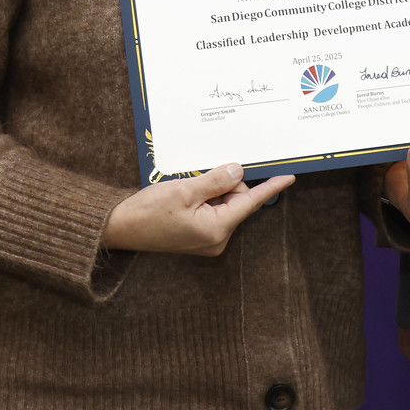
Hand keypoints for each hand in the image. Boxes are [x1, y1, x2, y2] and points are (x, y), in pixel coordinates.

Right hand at [100, 164, 292, 255]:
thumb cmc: (148, 212)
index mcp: (217, 229)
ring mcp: (208, 239)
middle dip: (223, 183)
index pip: (250, 202)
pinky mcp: (199, 235)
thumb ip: (216, 180)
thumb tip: (238, 171)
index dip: (270, 187)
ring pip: (224, 202)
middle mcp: (217, 238)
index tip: (289, 177)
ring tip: (185, 191)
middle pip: (237, 199)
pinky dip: (204, 197)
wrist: (120, 229)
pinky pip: (213, 209)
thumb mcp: (184, 190)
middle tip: (196, 180)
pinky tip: (186, 195)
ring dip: (211, 189)